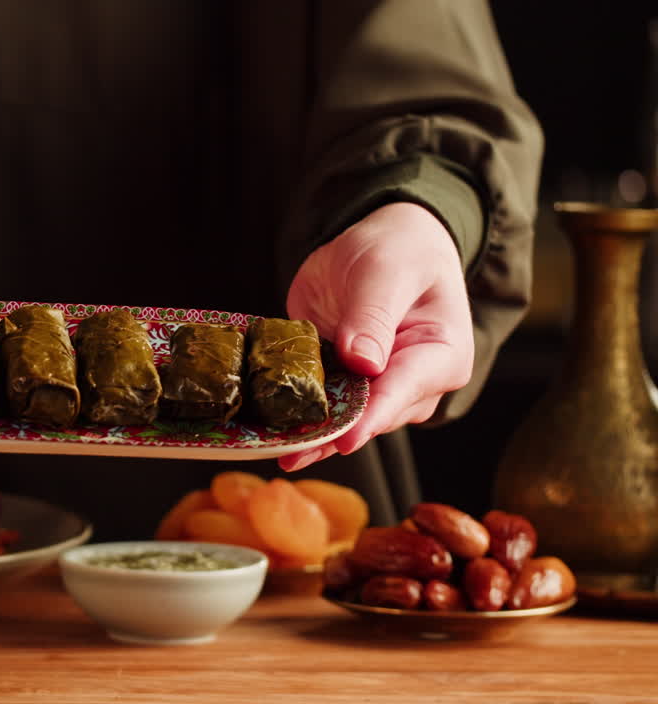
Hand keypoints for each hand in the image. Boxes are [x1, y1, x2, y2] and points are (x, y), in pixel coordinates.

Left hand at [277, 202, 473, 471]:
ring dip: (311, 437)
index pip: (403, 392)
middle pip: (372, 417)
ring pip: (346, 422)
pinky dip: (299, 421)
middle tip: (289, 451)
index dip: (371, 419)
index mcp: (441, 356)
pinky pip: (324, 409)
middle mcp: (415, 384)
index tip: (344, 440)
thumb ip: (374, 316)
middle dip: (332, 434)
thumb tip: (363, 363)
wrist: (382, 243)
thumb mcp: (385, 272)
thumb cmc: (397, 251)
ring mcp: (380, 389)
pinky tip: (270, 437)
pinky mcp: (348, 386)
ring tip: (274, 451)